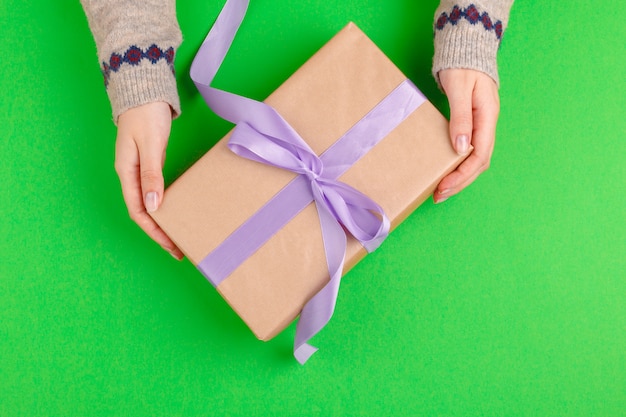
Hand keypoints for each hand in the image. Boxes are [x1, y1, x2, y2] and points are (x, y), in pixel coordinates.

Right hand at [115, 101, 183, 259]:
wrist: (144, 91)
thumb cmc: (145, 115)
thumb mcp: (149, 145)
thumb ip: (151, 174)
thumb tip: (152, 205)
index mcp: (127, 172)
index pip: (138, 212)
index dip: (154, 232)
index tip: (171, 246)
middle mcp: (130, 175)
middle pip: (143, 212)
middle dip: (159, 232)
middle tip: (179, 249)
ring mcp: (139, 169)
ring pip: (149, 203)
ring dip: (162, 221)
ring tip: (179, 236)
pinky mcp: (149, 163)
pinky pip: (155, 191)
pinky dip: (165, 205)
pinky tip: (176, 211)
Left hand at [434, 69, 499, 203]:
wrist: (464, 49)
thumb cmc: (462, 65)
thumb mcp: (460, 89)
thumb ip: (461, 118)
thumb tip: (461, 147)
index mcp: (487, 117)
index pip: (480, 155)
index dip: (463, 174)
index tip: (444, 186)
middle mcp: (487, 124)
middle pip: (478, 163)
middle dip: (460, 181)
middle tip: (439, 195)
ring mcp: (481, 125)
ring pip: (475, 159)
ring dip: (459, 176)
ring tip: (441, 190)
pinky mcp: (472, 124)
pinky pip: (468, 150)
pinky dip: (458, 165)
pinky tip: (446, 172)